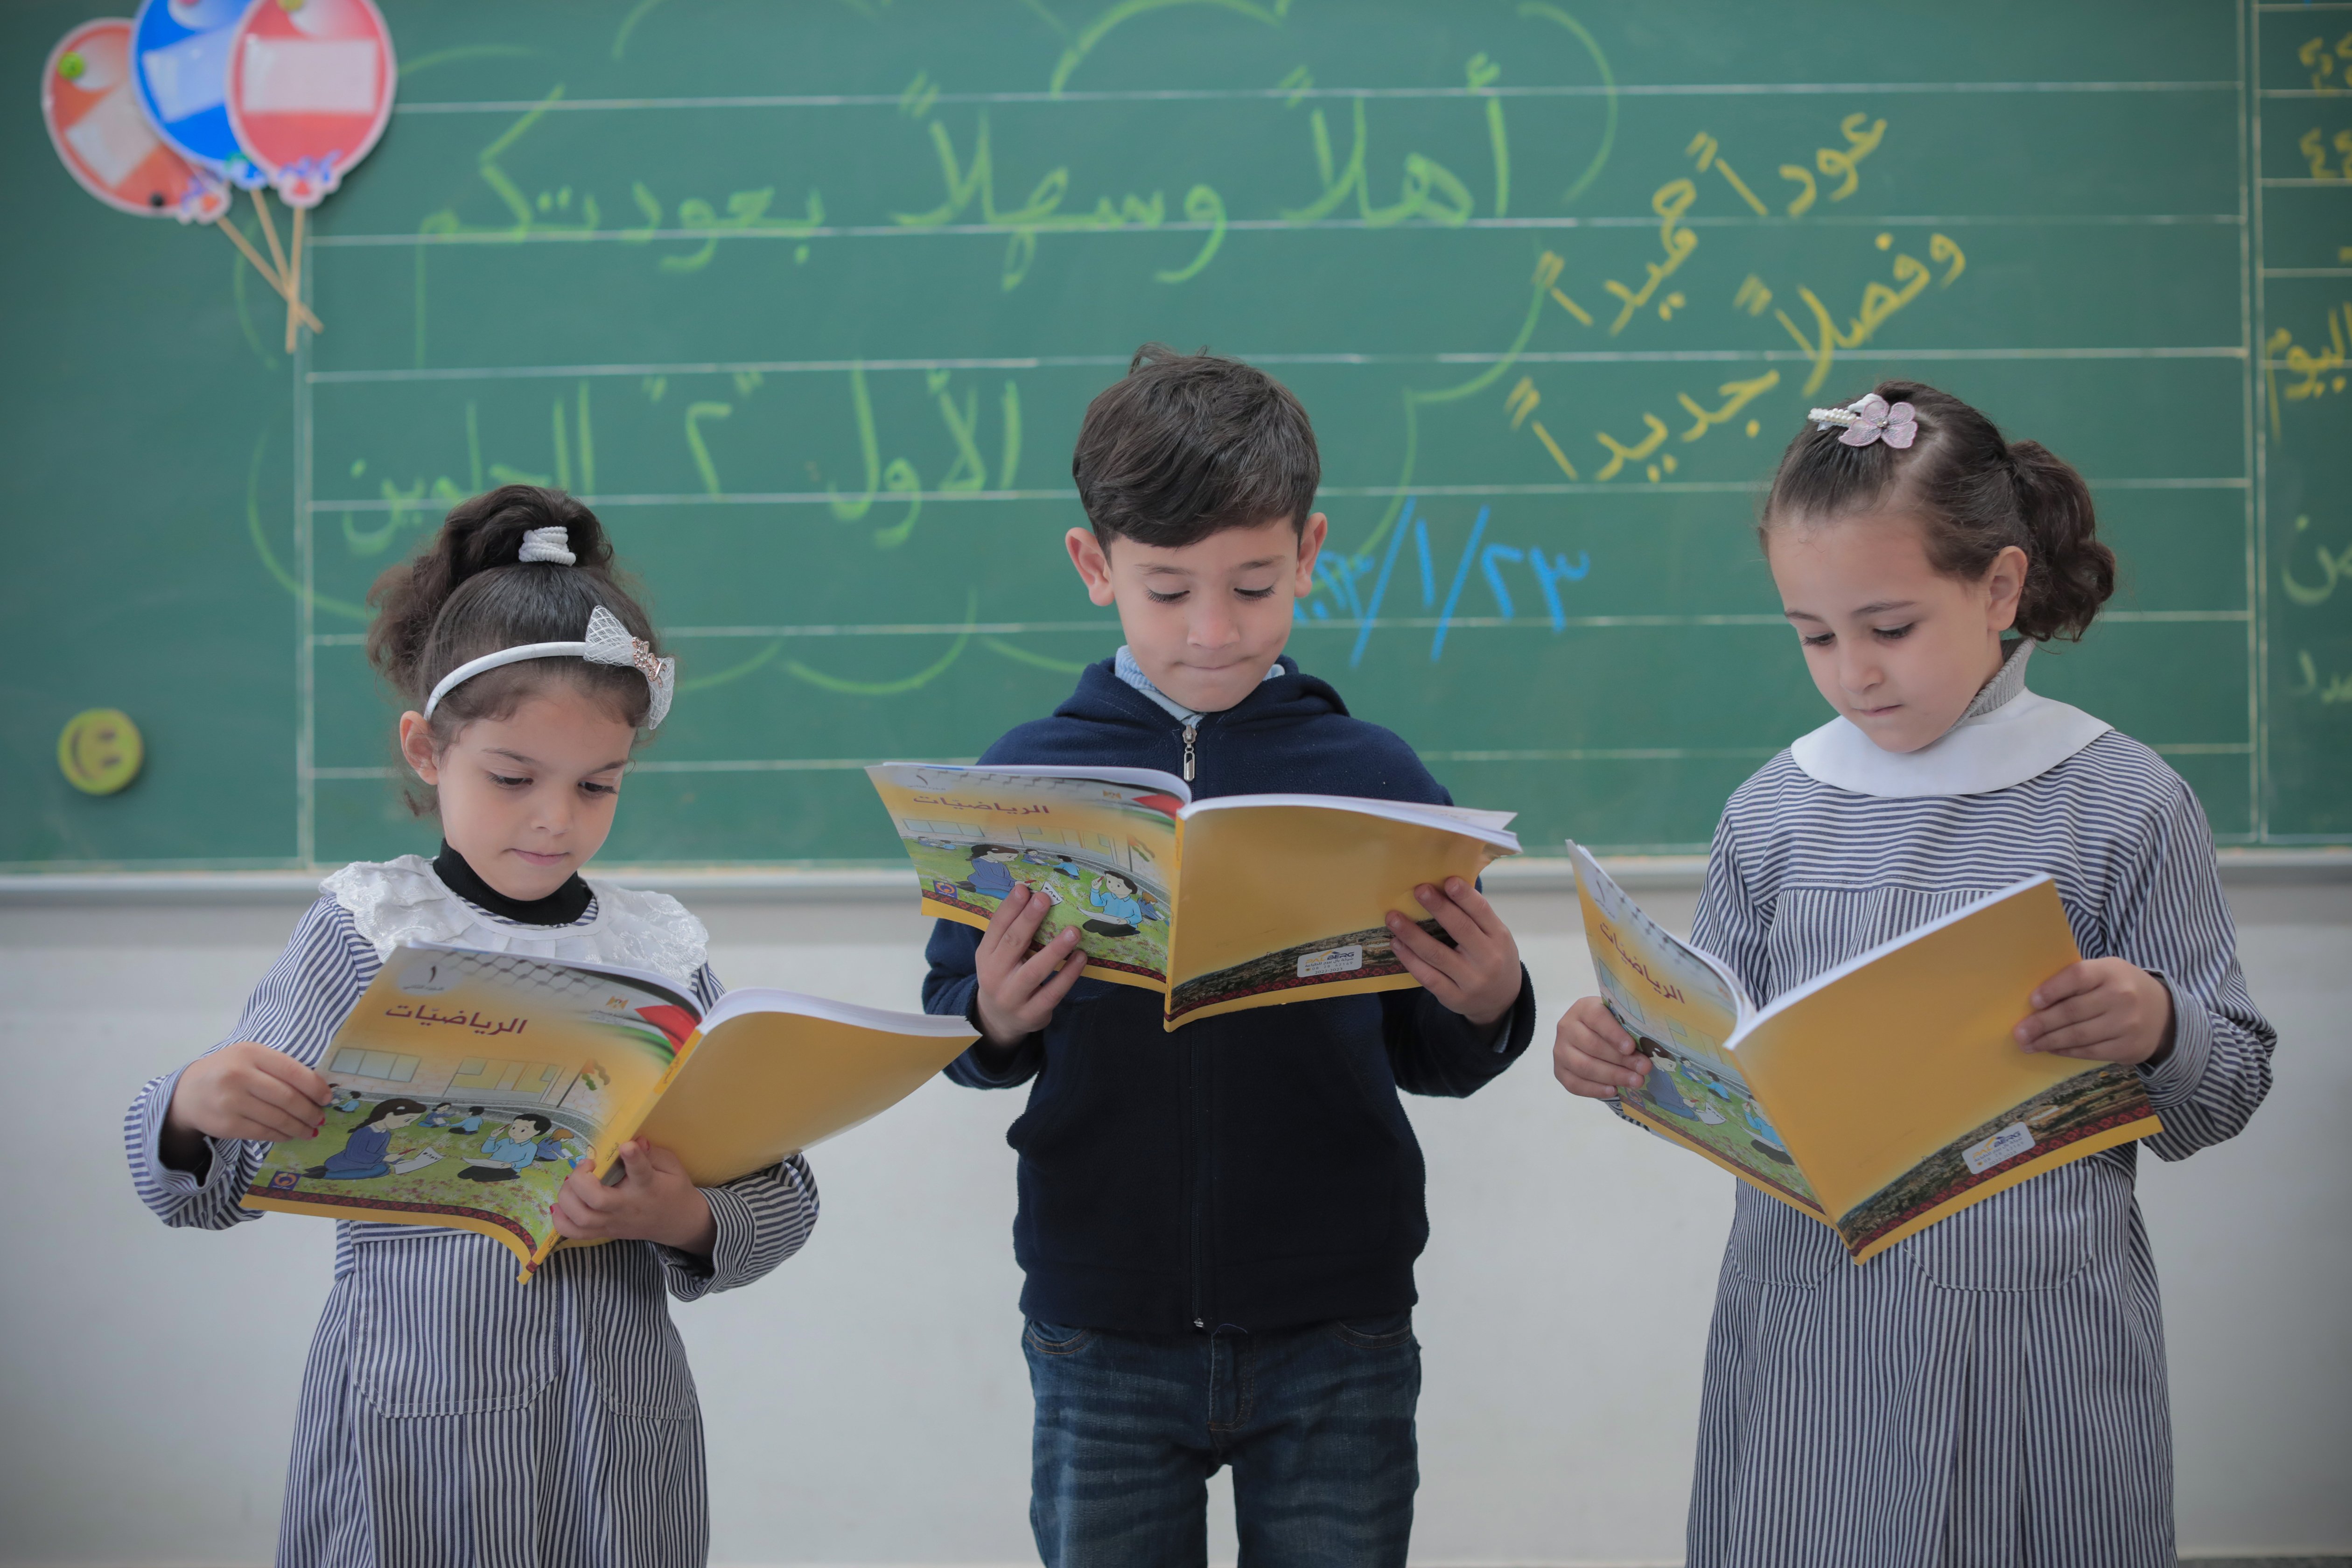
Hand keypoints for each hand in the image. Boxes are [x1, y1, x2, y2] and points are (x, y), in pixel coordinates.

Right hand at [163, 1042, 329, 1163]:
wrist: (187, 1092)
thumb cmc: (228, 1071)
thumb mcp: (250, 1058)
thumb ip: (279, 1068)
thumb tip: (318, 1091)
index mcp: (251, 1053)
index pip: (293, 1071)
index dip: (315, 1087)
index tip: (327, 1098)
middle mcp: (239, 1076)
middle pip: (288, 1098)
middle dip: (310, 1111)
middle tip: (321, 1118)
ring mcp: (231, 1102)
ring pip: (278, 1118)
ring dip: (300, 1127)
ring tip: (311, 1130)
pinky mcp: (226, 1125)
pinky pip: (263, 1132)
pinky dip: (281, 1135)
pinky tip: (289, 1135)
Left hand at [552, 1140, 715, 1254]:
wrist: (677, 1223)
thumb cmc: (673, 1189)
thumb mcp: (671, 1166)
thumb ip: (652, 1153)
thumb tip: (634, 1139)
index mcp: (648, 1186)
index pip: (640, 1172)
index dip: (632, 1158)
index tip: (626, 1145)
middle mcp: (627, 1206)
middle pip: (597, 1200)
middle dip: (581, 1180)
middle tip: (587, 1165)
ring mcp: (613, 1222)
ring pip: (581, 1218)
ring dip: (568, 1198)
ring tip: (574, 1183)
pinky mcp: (605, 1232)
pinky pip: (575, 1233)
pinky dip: (561, 1220)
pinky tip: (562, 1205)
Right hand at [974, 883, 1086, 1047]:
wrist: (999, 1020)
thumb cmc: (1004, 976)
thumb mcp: (997, 956)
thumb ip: (1011, 932)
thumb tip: (1033, 896)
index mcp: (985, 955)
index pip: (996, 928)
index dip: (1010, 907)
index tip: (1024, 888)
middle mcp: (994, 975)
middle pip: (1012, 944)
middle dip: (1028, 920)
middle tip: (1045, 898)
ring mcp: (1013, 997)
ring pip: (1034, 971)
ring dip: (1055, 949)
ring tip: (1073, 931)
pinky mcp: (1032, 1013)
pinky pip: (1052, 992)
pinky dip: (1068, 975)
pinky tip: (1081, 957)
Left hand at [1385, 877, 1521, 1028]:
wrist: (1501, 1001)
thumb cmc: (1491, 957)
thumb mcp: (1494, 936)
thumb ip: (1474, 917)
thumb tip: (1440, 887)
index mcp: (1499, 937)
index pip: (1482, 911)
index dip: (1465, 896)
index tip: (1448, 880)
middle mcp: (1488, 959)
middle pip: (1460, 929)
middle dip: (1438, 908)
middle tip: (1418, 890)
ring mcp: (1471, 981)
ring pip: (1437, 954)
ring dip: (1412, 934)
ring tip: (1393, 918)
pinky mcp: (1454, 997)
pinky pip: (1427, 977)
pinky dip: (1409, 959)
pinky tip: (1396, 944)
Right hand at [1551, 995, 1648, 1098]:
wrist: (1594, 1037)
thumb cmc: (1613, 1028)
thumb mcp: (1620, 1020)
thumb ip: (1629, 1029)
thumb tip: (1650, 1048)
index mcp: (1583, 1009)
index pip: (1596, 1018)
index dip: (1614, 1033)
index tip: (1631, 1047)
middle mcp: (1567, 1027)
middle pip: (1592, 1045)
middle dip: (1621, 1060)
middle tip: (1644, 1068)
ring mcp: (1560, 1050)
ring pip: (1584, 1066)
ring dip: (1612, 1076)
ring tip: (1635, 1081)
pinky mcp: (1560, 1070)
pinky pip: (1574, 1084)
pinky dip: (1595, 1089)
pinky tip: (1613, 1090)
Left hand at [2013, 958, 2174, 1064]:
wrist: (2165, 1014)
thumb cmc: (2122, 988)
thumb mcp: (2106, 973)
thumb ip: (2077, 980)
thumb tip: (2035, 1000)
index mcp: (2111, 971)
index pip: (2077, 976)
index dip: (2052, 989)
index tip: (2032, 1002)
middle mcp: (2121, 996)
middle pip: (2073, 1011)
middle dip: (2041, 1024)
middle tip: (2019, 1032)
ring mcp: (2126, 1024)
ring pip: (2079, 1035)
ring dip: (2049, 1041)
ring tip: (2028, 1044)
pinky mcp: (2128, 1048)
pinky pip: (2090, 1051)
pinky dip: (2067, 1051)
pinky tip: (2052, 1049)